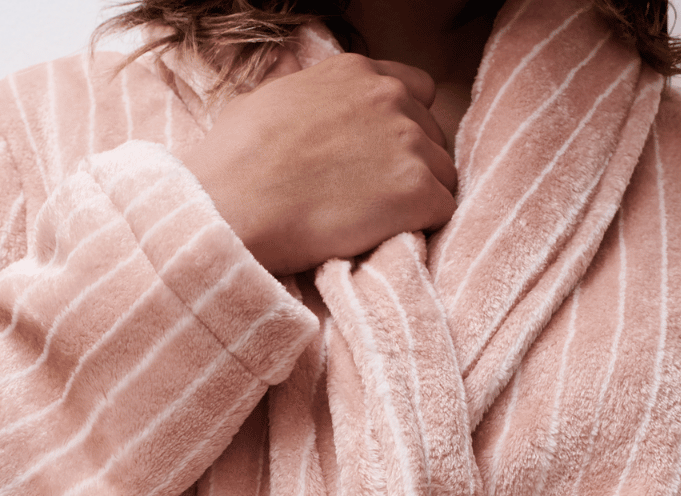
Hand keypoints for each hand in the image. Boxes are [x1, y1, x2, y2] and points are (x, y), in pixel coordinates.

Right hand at [180, 52, 457, 275]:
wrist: (235, 206)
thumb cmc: (236, 160)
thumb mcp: (264, 98)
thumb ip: (298, 88)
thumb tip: (291, 74)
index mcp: (356, 74)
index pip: (417, 92)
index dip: (405, 127)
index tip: (384, 158)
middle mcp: (389, 99)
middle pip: (434, 137)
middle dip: (414, 166)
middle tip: (379, 200)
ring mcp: (407, 144)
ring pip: (444, 175)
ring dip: (421, 200)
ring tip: (380, 223)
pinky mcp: (416, 191)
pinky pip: (444, 210)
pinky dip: (424, 226)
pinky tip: (390, 236)